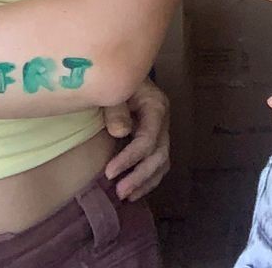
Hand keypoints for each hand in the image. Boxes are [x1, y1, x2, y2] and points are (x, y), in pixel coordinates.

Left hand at [101, 78, 170, 200]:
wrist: (119, 74)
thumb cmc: (114, 80)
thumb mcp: (113, 90)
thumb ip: (116, 109)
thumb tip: (121, 131)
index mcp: (156, 106)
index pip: (148, 139)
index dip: (130, 158)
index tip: (109, 172)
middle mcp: (163, 121)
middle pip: (159, 154)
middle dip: (140, 176)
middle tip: (119, 192)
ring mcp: (161, 130)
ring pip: (162, 162)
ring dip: (145, 182)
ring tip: (125, 196)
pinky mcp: (155, 138)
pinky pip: (158, 164)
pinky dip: (148, 180)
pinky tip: (134, 193)